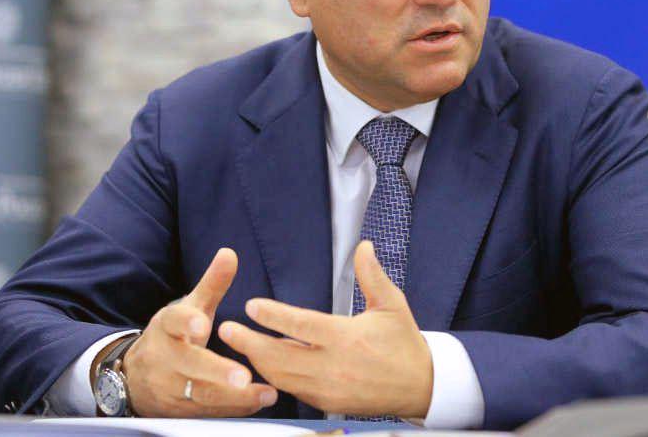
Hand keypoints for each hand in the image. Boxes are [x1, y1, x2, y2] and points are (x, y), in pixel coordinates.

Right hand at [119, 248, 278, 416]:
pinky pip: (208, 413)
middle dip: (216, 371)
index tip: (202, 324)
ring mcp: (170, 388)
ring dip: (234, 397)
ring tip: (267, 393)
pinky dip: (233, 409)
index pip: (174, 321)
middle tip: (243, 376)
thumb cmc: (174, 337)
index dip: (187, 323)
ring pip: (201, 395)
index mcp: (168, 327)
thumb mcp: (189, 309)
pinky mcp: (179, 412)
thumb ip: (211, 285)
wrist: (135, 378)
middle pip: (189, 365)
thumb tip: (230, 253)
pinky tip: (259, 403)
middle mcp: (166, 359)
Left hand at [217, 240, 432, 417]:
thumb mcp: (392, 304)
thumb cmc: (404, 342)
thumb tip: (363, 246)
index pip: (302, 325)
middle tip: (226, 329)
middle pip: (281, 356)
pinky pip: (292, 390)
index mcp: (347, 338)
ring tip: (237, 344)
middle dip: (250, 343)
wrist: (421, 387)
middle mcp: (334, 366)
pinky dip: (274, 377)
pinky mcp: (328, 402)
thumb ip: (372, 275)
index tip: (250, 305)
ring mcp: (328, 388)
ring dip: (257, 361)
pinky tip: (261, 364)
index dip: (274, 316)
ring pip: (282, 377)